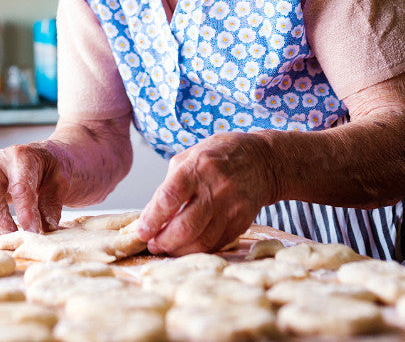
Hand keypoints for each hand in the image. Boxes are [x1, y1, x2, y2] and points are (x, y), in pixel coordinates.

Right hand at [0, 142, 65, 234]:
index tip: (33, 232)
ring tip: (5, 234)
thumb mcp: (62, 181)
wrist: (47, 157)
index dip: (25, 213)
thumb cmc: (55, 167)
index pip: (19, 187)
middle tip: (15, 236)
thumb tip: (45, 229)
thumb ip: (52, 205)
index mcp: (22, 157)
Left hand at [136, 132, 276, 254]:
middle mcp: (215, 188)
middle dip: (164, 241)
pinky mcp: (242, 221)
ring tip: (166, 247)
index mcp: (197, 167)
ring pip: (202, 241)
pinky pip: (217, 243)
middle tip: (152, 244)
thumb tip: (152, 216)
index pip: (169, 198)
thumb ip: (170, 185)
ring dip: (179, 250)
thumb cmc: (219, 155)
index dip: (152, 219)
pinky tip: (188, 245)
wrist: (262, 161)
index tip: (142, 232)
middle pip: (186, 227)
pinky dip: (198, 248)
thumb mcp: (189, 157)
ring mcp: (232, 207)